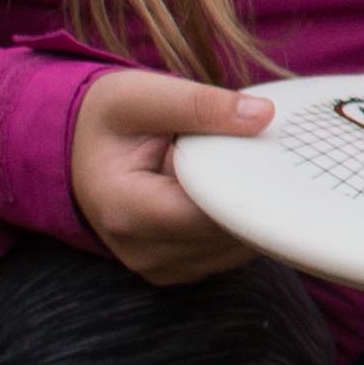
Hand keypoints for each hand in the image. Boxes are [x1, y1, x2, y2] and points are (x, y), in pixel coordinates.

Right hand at [67, 69, 275, 285]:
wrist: (83, 150)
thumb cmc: (108, 120)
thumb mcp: (140, 96)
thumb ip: (199, 104)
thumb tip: (263, 116)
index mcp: (124, 210)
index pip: (208, 214)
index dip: (251, 188)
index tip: (280, 157)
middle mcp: (141, 250)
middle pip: (227, 235)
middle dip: (257, 196)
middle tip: (272, 154)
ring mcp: (161, 267)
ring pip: (237, 248)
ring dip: (254, 210)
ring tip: (248, 167)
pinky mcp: (180, 268)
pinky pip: (232, 252)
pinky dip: (244, 221)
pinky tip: (239, 187)